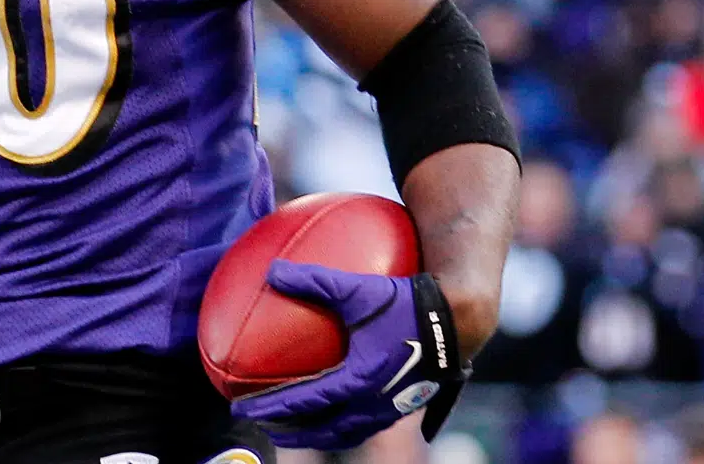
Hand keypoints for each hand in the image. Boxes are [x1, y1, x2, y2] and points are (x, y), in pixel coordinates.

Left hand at [230, 261, 468, 450]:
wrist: (459, 321)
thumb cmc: (407, 302)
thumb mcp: (358, 289)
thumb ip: (315, 280)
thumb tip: (273, 270)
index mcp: (359, 379)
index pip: (305, 401)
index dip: (272, 407)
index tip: (243, 409)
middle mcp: (375, 402)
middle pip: (324, 429)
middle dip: (291, 432)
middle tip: (263, 428)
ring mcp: (392, 407)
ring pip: (347, 432)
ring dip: (317, 433)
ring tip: (294, 429)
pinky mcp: (405, 403)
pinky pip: (367, 423)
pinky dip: (343, 424)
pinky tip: (336, 410)